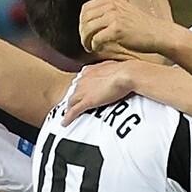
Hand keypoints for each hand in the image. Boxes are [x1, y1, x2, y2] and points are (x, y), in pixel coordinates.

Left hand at [59, 56, 174, 118]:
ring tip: (66, 115)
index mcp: (92, 70)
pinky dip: (67, 118)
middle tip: (70, 105)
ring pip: (71, 101)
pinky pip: (73, 111)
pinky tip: (64, 124)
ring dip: (68, 108)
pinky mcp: (87, 101)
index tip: (79, 91)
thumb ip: (115, 71)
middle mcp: (84, 79)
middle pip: (73, 90)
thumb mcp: (119, 67)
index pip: (81, 79)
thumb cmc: (128, 71)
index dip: (80, 87)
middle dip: (72, 97)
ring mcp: (84, 91)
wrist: (128, 74)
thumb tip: (123, 74)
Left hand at [77, 0, 179, 62]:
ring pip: (88, 29)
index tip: (84, 32)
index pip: (86, 8)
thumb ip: (108, 12)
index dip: (82, 22)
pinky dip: (94, 45)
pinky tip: (98, 48)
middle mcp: (112, 5)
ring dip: (86, 40)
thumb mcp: (123, 12)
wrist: (158, 34)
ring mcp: (114, 16)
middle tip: (86, 42)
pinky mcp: (117, 29)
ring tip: (90, 47)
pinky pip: (96, 38)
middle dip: (82, 32)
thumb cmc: (141, 27)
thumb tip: (88, 22)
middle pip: (85, 18)